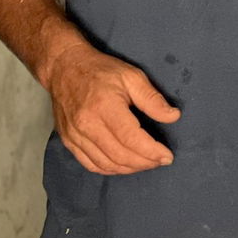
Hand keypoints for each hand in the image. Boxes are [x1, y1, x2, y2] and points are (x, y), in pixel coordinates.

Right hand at [43, 44, 179, 174]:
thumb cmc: (101, 70)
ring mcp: (75, 135)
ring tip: (146, 163)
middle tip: (160, 161)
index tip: (167, 156)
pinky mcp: (68, 141)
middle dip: (144, 162)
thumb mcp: (132, 76)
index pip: (131, 138)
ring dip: (129, 168)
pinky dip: (110, 169)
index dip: (151, 151)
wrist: (64, 68)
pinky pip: (90, 164)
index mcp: (105, 106)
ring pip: (105, 163)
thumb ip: (152, 99)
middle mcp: (87, 124)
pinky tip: (124, 165)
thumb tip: (173, 117)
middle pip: (119, 155)